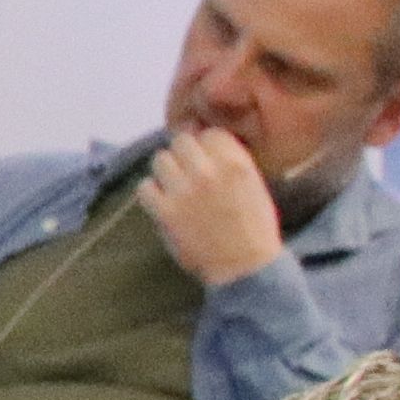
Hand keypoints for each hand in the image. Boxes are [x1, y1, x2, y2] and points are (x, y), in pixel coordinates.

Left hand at [147, 124, 286, 287]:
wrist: (245, 266)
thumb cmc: (254, 227)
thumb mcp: (254, 185)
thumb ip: (231, 161)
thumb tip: (205, 141)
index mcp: (236, 164)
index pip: (210, 133)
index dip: (205, 143)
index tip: (204, 155)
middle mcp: (209, 172)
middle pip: (182, 140)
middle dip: (183, 153)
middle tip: (186, 170)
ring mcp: (184, 191)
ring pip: (160, 159)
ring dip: (166, 170)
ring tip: (174, 185)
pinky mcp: (165, 211)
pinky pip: (145, 187)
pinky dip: (151, 192)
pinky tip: (162, 201)